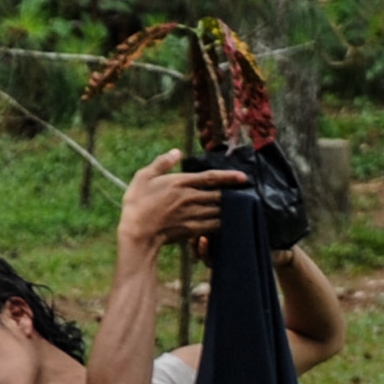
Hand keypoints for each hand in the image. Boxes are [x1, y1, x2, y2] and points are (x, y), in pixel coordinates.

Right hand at [119, 149, 244, 257]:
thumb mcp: (143, 177)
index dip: (228, 176)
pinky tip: (229, 222)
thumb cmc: (137, 204)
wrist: (137, 233)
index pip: (210, 177)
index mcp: (180, 183)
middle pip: (219, 195)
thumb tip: (176, 151)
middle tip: (246, 193)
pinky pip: (214, 225)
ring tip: (241, 207)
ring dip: (231, 208)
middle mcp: (190, 198)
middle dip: (234, 194)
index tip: (243, 177)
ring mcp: (193, 215)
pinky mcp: (193, 230)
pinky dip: (223, 223)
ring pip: (219, 210)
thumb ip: (161, 163)